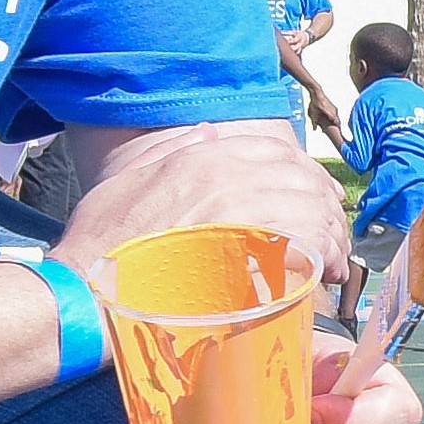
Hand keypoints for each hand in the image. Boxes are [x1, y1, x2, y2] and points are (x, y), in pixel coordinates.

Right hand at [68, 114, 358, 296]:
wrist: (88, 292)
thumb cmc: (101, 246)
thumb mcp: (128, 181)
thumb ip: (173, 152)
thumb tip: (208, 131)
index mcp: (201, 157)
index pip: (276, 152)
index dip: (306, 176)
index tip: (319, 199)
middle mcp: (226, 177)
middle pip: (302, 181)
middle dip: (326, 209)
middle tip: (335, 238)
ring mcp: (239, 214)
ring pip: (312, 212)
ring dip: (331, 238)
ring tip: (333, 265)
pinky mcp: (249, 256)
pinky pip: (307, 248)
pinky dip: (323, 261)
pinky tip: (323, 278)